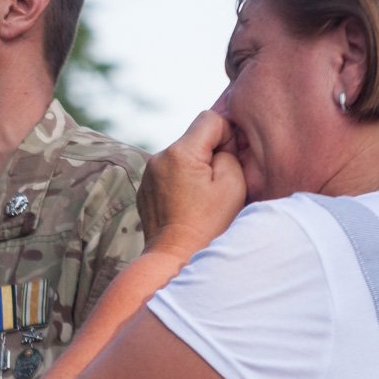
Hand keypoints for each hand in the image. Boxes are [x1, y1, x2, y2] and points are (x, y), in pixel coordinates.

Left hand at [137, 110, 245, 258]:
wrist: (175, 259)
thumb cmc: (209, 226)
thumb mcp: (233, 185)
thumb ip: (230, 153)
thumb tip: (224, 143)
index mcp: (180, 152)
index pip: (210, 119)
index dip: (227, 136)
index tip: (230, 161)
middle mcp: (159, 157)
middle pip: (195, 138)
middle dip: (211, 154)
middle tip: (218, 185)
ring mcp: (149, 173)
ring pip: (182, 156)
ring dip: (196, 169)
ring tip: (202, 199)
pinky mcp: (145, 188)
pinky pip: (170, 172)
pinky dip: (182, 182)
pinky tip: (188, 205)